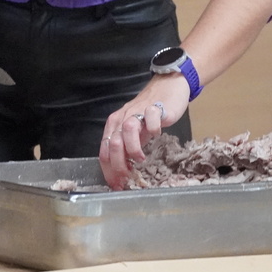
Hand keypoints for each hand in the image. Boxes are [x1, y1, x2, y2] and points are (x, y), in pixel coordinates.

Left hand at [98, 75, 189, 189]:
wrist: (166, 87)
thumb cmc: (149, 112)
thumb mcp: (135, 132)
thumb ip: (128, 148)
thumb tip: (124, 173)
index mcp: (114, 125)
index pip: (104, 151)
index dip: (109, 170)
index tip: (117, 184)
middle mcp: (122, 118)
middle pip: (113, 143)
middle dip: (118, 164)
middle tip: (127, 177)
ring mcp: (138, 112)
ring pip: (127, 130)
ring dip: (132, 148)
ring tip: (141, 159)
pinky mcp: (155, 108)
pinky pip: (150, 119)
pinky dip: (153, 129)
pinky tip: (157, 135)